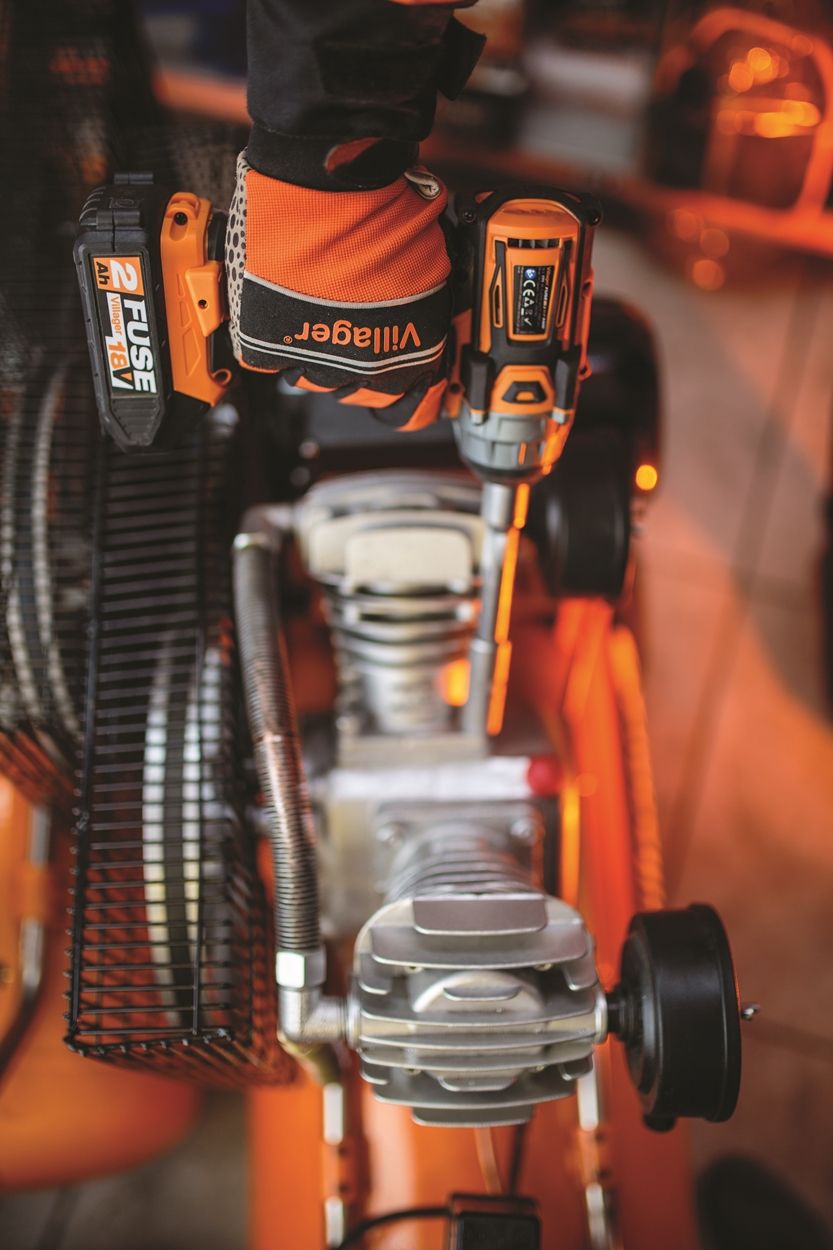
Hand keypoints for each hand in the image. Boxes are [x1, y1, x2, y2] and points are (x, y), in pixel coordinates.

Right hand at [226, 152, 452, 429]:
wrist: (328, 187)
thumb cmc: (388, 213)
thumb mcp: (433, 265)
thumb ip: (426, 303)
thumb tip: (430, 305)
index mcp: (411, 360)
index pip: (411, 406)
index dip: (409, 389)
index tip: (407, 379)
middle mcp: (362, 372)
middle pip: (361, 392)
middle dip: (361, 362)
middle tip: (356, 326)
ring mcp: (312, 361)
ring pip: (314, 375)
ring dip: (317, 347)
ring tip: (319, 307)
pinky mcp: (265, 345)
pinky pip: (269, 357)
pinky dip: (275, 336)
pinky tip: (287, 306)